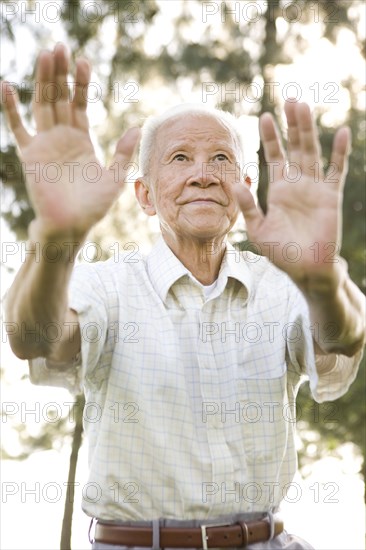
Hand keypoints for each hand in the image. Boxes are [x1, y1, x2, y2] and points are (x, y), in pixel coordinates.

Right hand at [1, 43, 139, 240]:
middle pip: (60, 98)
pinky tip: (6, 86)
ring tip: (46, 55)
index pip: (80, 103)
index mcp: (81, 139)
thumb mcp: (114, 177)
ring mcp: (45, 143)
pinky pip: (17, 127)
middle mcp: (62, 137)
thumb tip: (139, 126)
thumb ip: (124, 152)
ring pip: (42, 105)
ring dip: (43, 81)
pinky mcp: (30, 153)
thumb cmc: (93, 206)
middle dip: (60, 73)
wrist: (70, 225)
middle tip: (61, 47)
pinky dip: (10, 108)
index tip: (84, 61)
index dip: (81, 83)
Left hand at [235, 100, 349, 288]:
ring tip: (304, 107)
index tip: (264, 116)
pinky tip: (340, 132)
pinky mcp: (330, 196)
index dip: (270, 137)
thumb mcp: (259, 229)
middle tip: (289, 99)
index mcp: (279, 190)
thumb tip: (234, 183)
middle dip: (292, 124)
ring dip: (308, 130)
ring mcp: (315, 188)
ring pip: (312, 152)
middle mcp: (297, 184)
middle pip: (295, 147)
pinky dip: (339, 153)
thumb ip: (248, 206)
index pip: (274, 156)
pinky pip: (336, 170)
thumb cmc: (282, 251)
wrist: (305, 269)